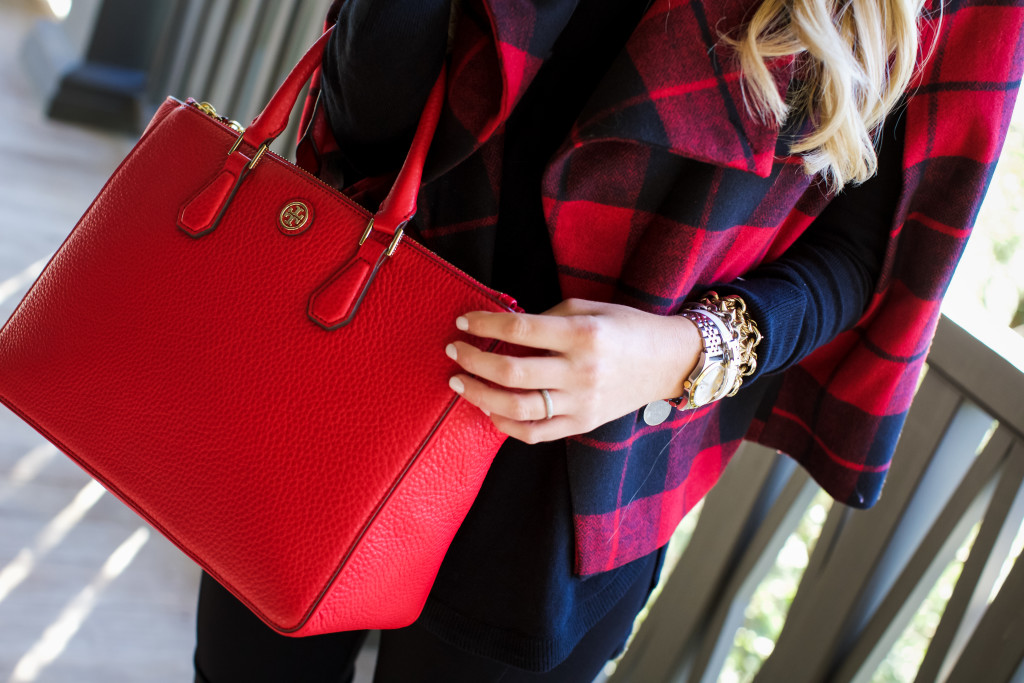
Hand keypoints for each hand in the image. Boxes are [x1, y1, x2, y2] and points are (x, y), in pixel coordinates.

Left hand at [445, 298, 701, 442]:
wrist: (669, 362)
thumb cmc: (626, 328)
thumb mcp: (589, 309)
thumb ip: (547, 318)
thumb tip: (503, 330)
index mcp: (583, 335)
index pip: (520, 328)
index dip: (485, 324)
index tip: (463, 322)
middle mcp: (581, 371)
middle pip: (512, 371)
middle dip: (473, 360)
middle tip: (454, 350)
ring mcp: (582, 403)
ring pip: (518, 408)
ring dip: (480, 394)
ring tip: (459, 381)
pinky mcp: (583, 424)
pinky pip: (536, 433)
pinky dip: (506, 425)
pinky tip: (489, 410)